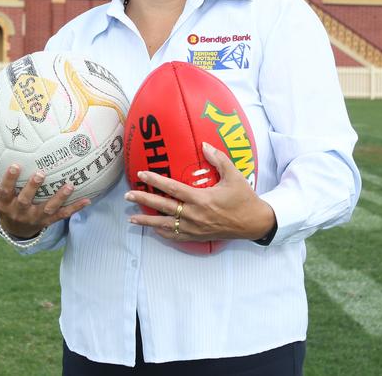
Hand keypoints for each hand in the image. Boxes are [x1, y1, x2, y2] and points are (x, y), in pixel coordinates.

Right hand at [0, 154, 90, 238]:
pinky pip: (63, 215)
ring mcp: (36, 217)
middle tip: (41, 173)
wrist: (16, 229)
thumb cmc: (2, 203)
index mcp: (4, 203)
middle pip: (26, 200)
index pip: (5, 191)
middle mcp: (20, 211)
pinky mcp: (49, 221)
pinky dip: (75, 208)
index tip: (15, 165)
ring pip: (48, 208)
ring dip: (59, 197)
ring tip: (70, 185)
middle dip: (33, 187)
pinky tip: (88, 199)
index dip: (9, 180)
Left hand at [125, 142, 275, 244]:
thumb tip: (204, 144)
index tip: (141, 174)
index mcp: (201, 199)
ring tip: (131, 217)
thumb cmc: (244, 198)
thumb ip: (218, 159)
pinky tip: (152, 229)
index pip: (173, 188)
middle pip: (163, 207)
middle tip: (128, 195)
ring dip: (147, 221)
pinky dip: (161, 232)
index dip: (155, 181)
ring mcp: (194, 228)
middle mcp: (194, 215)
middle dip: (144, 200)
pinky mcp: (197, 237)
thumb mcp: (234, 175)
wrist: (254, 223)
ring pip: (165, 225)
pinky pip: (175, 236)